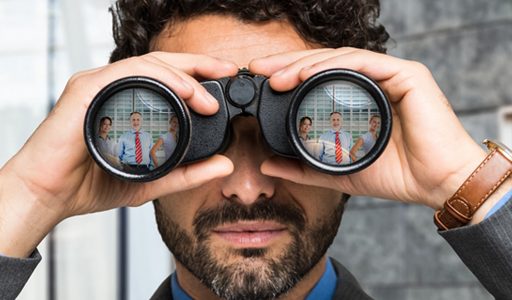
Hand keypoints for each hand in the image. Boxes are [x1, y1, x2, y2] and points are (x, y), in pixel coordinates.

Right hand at [0, 52, 236, 256]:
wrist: (50, 194)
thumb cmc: (92, 183)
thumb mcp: (154, 179)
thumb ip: (189, 173)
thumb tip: (225, 165)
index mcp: (128, 102)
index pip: (168, 78)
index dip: (199, 74)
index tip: (226, 80)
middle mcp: (115, 88)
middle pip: (163, 63)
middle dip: (199, 64)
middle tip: (227, 71)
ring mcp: (99, 86)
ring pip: (148, 64)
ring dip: (183, 75)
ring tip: (207, 96)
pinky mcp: (86, 90)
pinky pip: (126, 74)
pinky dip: (158, 78)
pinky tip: (181, 91)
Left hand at [250, 48, 486, 208]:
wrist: (437, 183)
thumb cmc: (396, 175)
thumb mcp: (337, 171)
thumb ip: (302, 166)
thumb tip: (267, 163)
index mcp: (360, 98)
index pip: (319, 79)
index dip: (289, 76)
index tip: (263, 82)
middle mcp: (375, 81)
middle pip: (324, 64)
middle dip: (288, 63)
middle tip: (260, 68)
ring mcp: (391, 74)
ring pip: (340, 59)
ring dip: (304, 64)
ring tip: (277, 75)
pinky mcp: (407, 74)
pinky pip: (364, 63)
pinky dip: (333, 67)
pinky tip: (306, 75)